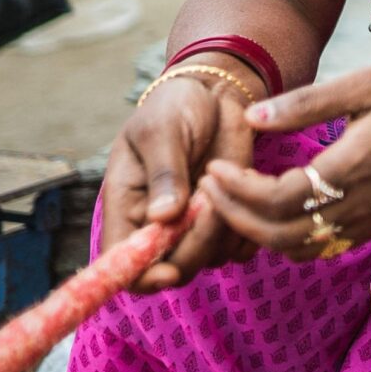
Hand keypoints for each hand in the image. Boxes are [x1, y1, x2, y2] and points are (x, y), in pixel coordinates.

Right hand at [99, 65, 259, 292]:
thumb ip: (163, 171)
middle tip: (210, 199)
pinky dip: (248, 227)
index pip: (122, 263)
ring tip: (223, 178)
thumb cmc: (175, 107)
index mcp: (126, 206)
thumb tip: (163, 217)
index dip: (142, 277)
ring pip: (211, 258)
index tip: (169, 271)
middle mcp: (158, 225)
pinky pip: (241, 247)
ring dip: (224, 228)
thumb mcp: (161, 130)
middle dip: (197, 243)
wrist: (214, 94)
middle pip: (174, 268)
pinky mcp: (227, 219)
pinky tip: (245, 186)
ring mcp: (194, 226)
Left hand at [201, 64, 370, 258]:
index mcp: (356, 166)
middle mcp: (363, 203)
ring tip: (232, 202)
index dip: (239, 191)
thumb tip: (252, 118)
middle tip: (208, 189)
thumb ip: (307, 104)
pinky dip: (287, 238)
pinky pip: (322, 246)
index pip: (281, 198)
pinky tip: (270, 212)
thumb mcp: (365, 83)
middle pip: (282, 234)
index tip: (215, 169)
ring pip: (300, 248)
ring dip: (259, 233)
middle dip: (236, 216)